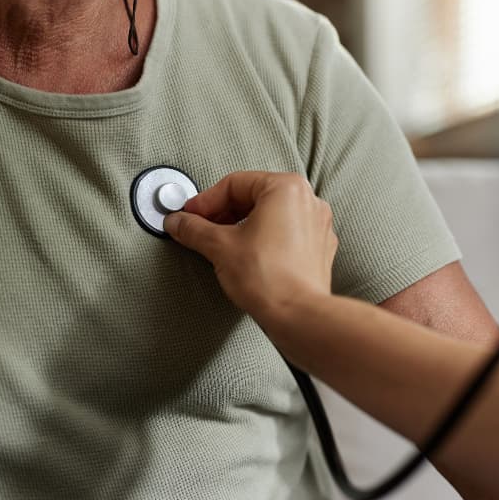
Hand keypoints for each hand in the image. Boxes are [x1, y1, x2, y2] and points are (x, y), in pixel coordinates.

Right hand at [165, 172, 338, 325]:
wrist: (298, 315)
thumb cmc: (269, 278)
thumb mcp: (219, 246)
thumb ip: (194, 229)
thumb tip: (180, 222)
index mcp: (286, 188)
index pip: (235, 184)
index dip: (206, 200)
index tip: (190, 214)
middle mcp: (308, 200)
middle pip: (254, 196)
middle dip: (223, 212)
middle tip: (201, 227)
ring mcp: (317, 224)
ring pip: (271, 215)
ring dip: (242, 225)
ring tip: (221, 243)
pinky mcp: (319, 248)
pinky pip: (285, 233)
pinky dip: (263, 239)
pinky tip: (246, 256)